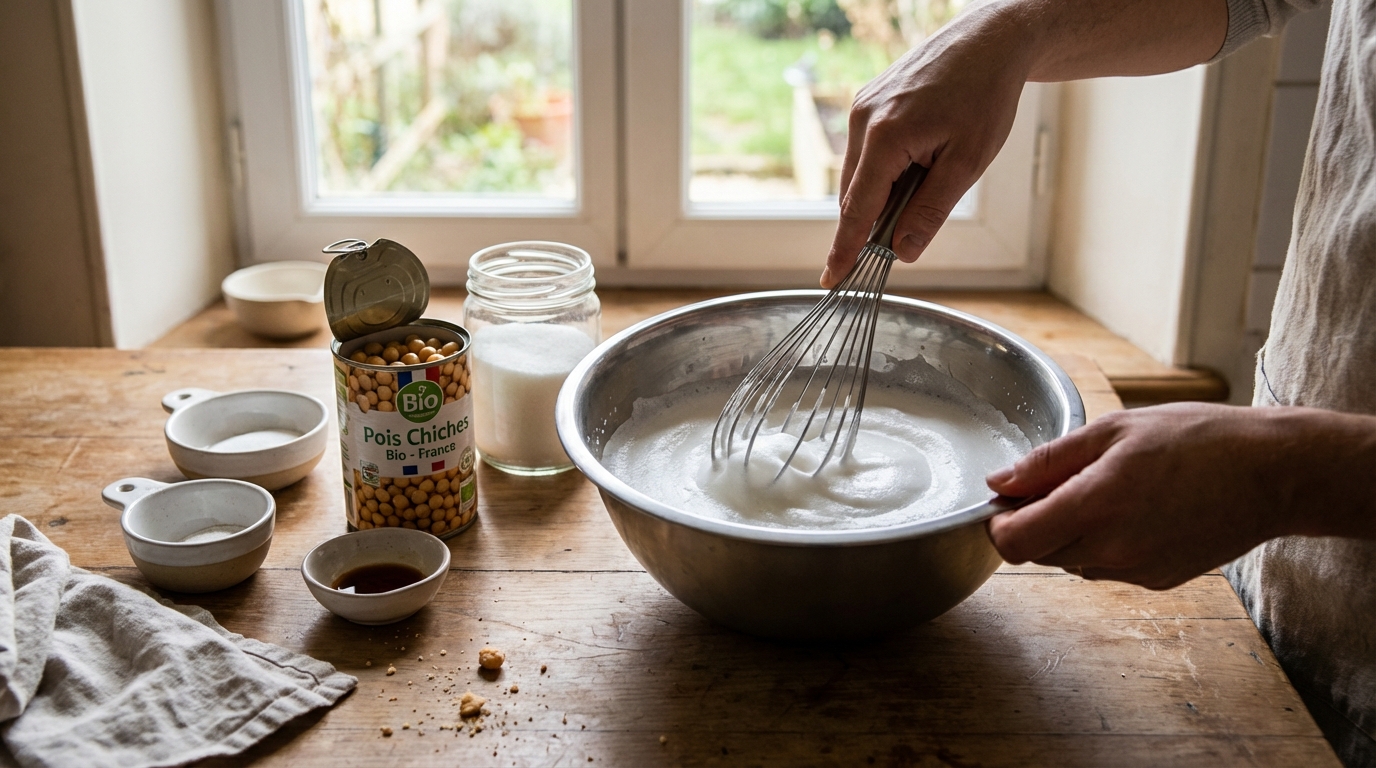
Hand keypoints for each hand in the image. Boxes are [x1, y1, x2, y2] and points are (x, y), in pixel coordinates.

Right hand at [822, 5, 1031, 287]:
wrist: (989, 40)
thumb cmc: (985, 95)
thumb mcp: (967, 163)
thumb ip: (931, 210)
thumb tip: (904, 252)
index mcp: (885, 136)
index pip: (857, 209)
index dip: (845, 250)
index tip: (831, 279)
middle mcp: (863, 120)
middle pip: (856, 194)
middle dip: (876, 221)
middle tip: (910, 231)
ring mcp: (861, 107)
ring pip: (861, 174)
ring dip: (885, 193)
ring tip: (930, 175)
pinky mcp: (868, 101)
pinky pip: (867, 152)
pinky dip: (886, 170)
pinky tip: (920, 159)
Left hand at [985, 403, 1305, 589]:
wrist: (1273, 474)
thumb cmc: (1197, 439)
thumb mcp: (1114, 430)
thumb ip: (1048, 461)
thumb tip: (998, 482)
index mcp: (1095, 506)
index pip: (1013, 543)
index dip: (998, 523)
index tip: (1008, 500)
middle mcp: (1112, 548)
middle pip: (1038, 554)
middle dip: (1035, 523)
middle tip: (1061, 483)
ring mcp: (1136, 570)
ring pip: (1071, 562)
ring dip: (1069, 533)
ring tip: (1106, 490)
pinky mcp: (1157, 580)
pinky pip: (1106, 566)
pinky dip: (1103, 543)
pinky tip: (1133, 510)